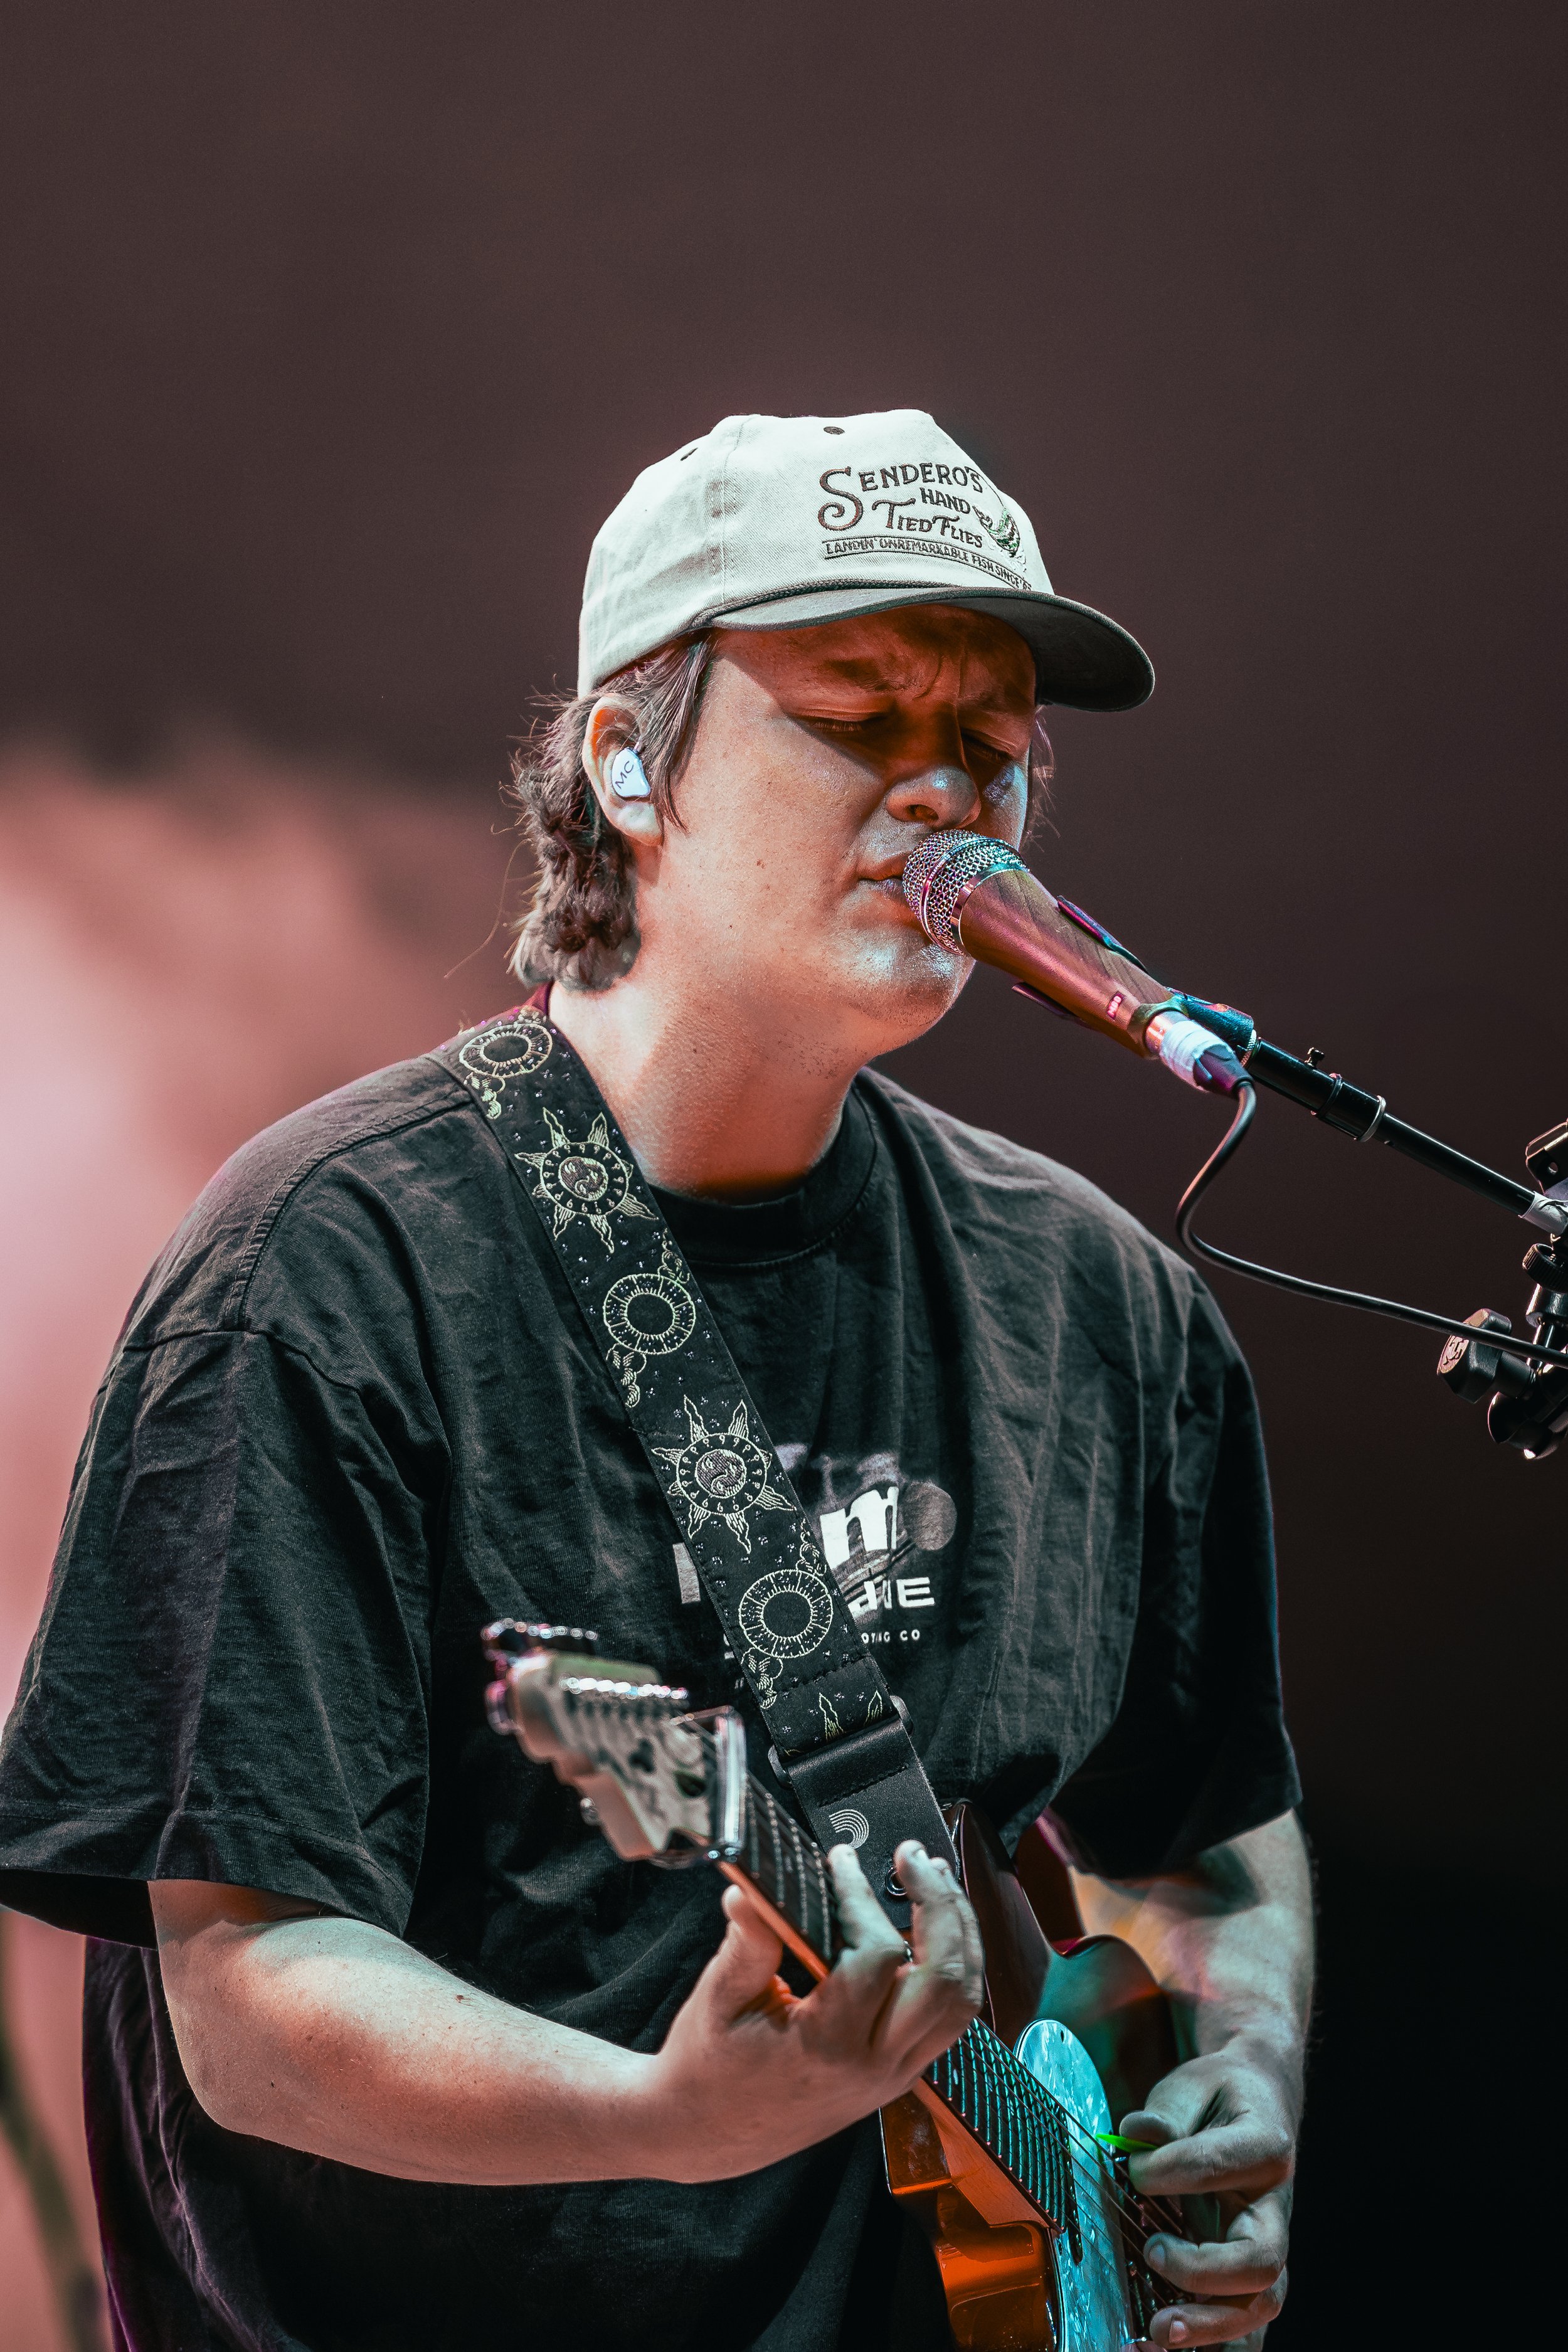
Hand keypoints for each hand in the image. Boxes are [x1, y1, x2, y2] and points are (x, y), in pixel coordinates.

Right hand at [641, 1839, 982, 2181]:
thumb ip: (747, 1942)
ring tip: (938, 1881)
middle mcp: (873, 2066)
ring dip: (961, 1936)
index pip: (876, 1956)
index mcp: (827, 2045)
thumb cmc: (709, 2066)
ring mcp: (893, 2076)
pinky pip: (948, 2021)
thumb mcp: (718, 1999)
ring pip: (961, 2003)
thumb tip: (753, 1889)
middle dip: (941, 1906)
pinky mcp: (897, 2076)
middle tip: (914, 1857)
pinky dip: (953, 1969)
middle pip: (945, 1980)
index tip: (840, 1858)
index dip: (863, 1897)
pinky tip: (935, 1931)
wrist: (710, 2132)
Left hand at [1121, 2039, 1296, 2347]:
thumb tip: (1136, 2136)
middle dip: (1203, 2271)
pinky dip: (1219, 2341)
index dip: (1171, 2168)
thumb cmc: (1218, 2097)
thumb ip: (1166, 2114)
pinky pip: (1246, 2319)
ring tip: (1159, 2328)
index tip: (1133, 2166)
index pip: (1220, 2164)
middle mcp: (1274, 2206)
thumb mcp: (1191, 2088)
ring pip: (1260, 2302)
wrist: (1259, 2101)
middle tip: (1152, 2252)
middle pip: (1261, 2261)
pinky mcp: (1248, 2270)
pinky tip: (1176, 2347)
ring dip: (1211, 2323)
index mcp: (1265, 2145)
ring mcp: (1266, 2243)